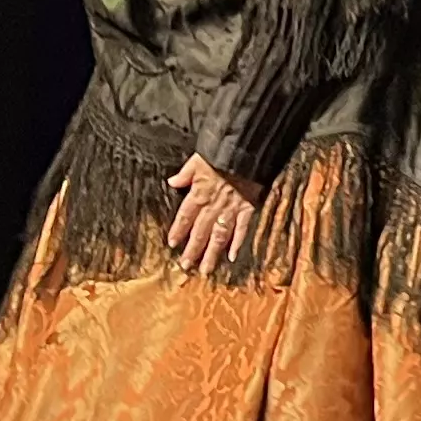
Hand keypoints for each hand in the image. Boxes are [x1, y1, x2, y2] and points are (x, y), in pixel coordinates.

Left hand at [167, 154, 261, 272]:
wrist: (248, 150)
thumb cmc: (223, 153)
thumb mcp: (199, 158)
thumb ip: (186, 173)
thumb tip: (172, 182)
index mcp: (200, 192)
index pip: (185, 215)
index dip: (178, 230)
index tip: (172, 244)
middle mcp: (214, 204)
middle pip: (200, 231)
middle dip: (192, 250)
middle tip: (185, 266)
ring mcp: (231, 208)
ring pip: (219, 235)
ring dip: (211, 253)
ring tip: (205, 269)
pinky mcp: (248, 208)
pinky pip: (241, 229)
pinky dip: (236, 243)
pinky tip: (231, 256)